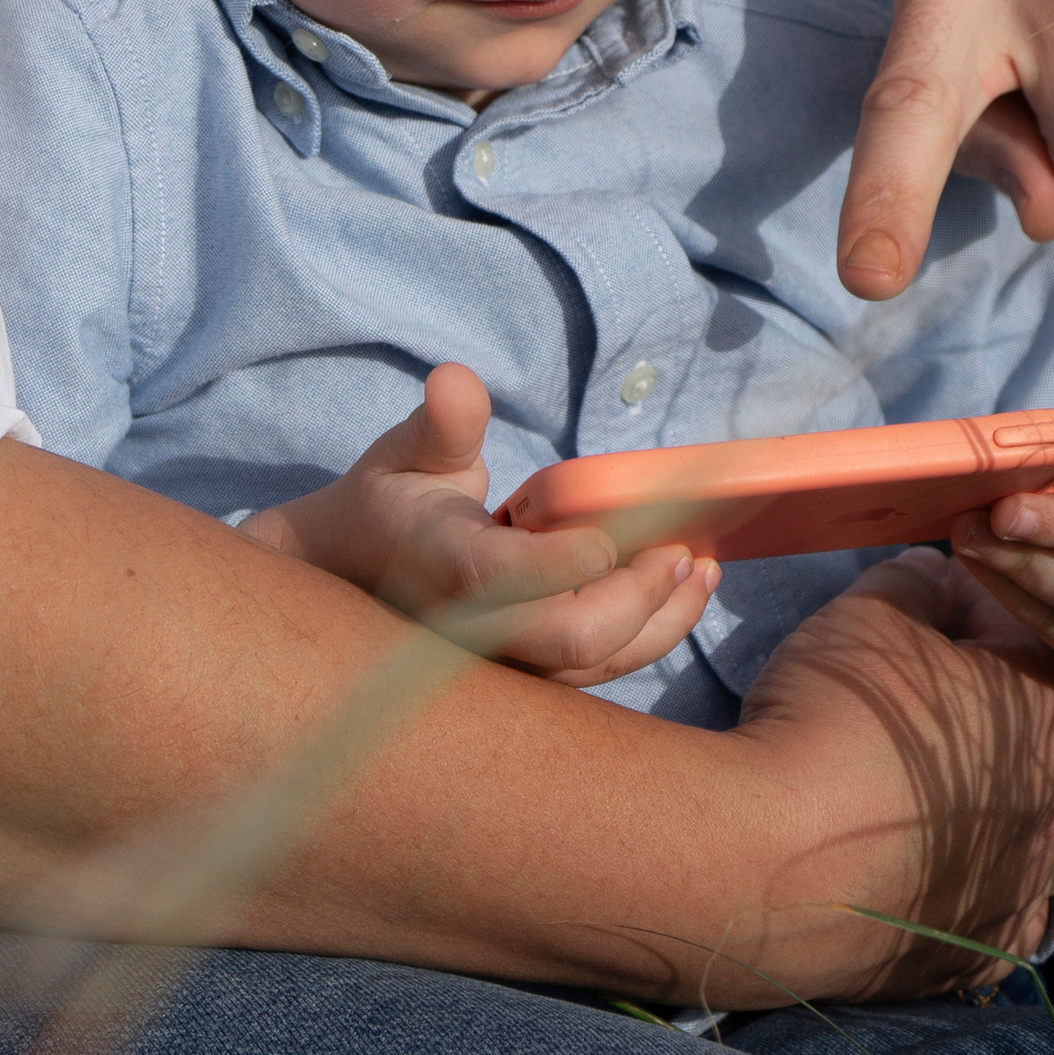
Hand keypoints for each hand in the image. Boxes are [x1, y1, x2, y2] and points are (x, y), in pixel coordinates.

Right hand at [241, 364, 718, 684]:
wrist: (351, 583)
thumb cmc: (389, 503)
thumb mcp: (405, 452)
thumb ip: (442, 424)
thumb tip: (454, 378)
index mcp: (444, 568)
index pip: (511, 574)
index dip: (574, 554)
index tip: (617, 525)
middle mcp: (475, 630)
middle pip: (574, 636)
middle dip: (642, 594)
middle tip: (685, 547)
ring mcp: (504, 663)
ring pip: (598, 665)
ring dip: (663, 620)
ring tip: (702, 568)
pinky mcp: (529, 676)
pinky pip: (599, 672)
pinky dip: (650, 637)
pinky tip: (681, 592)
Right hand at [725, 552, 1053, 999]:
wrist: (774, 861)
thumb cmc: (830, 719)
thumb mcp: (866, 613)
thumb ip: (916, 582)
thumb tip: (937, 581)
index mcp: (1044, 709)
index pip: (1026, 639)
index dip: (970, 615)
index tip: (918, 616)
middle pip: (1038, 740)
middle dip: (988, 714)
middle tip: (922, 705)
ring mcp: (1024, 889)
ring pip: (1033, 837)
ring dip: (996, 809)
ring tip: (931, 794)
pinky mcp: (980, 954)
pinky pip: (999, 915)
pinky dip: (974, 889)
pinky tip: (931, 873)